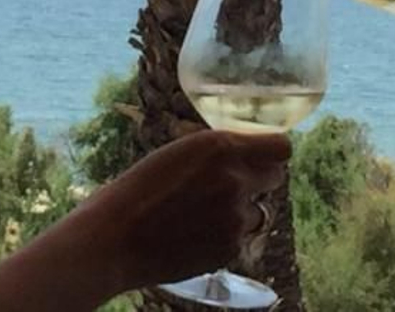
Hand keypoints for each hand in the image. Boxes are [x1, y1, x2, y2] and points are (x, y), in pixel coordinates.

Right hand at [72, 130, 290, 290]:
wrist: (113, 239)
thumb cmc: (136, 191)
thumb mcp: (178, 153)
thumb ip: (216, 153)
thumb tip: (243, 154)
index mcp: (220, 147)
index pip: (281, 146)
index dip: (272, 152)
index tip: (263, 156)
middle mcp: (234, 179)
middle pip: (275, 176)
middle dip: (258, 180)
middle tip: (232, 186)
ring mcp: (234, 217)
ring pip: (259, 210)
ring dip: (241, 211)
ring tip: (204, 215)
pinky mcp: (230, 248)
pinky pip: (241, 237)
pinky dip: (225, 237)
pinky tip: (195, 234)